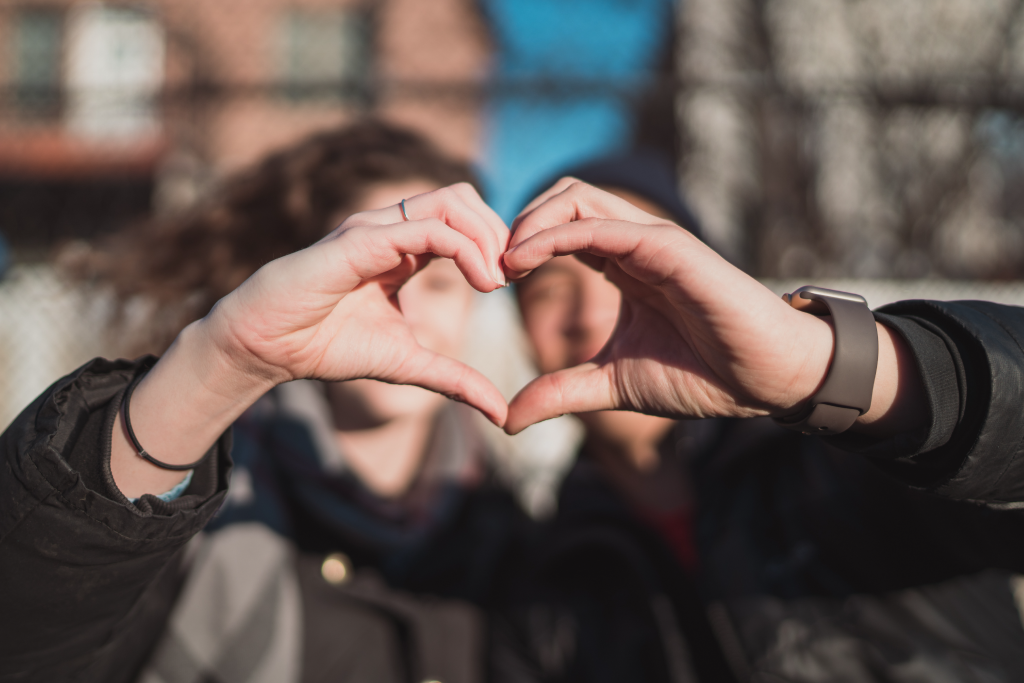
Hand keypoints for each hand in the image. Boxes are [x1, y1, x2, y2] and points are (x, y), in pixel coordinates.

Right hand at [207, 183, 509, 422]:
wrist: (267, 347)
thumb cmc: (326, 346)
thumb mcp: (407, 365)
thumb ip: (455, 380)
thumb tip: (501, 414)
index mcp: (404, 248)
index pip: (464, 220)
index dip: (497, 243)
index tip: (516, 282)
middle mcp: (391, 228)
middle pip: (464, 197)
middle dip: (499, 232)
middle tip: (514, 276)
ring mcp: (375, 228)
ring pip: (450, 201)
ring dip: (486, 235)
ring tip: (497, 280)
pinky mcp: (360, 240)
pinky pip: (426, 228)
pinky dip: (465, 249)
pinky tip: (481, 283)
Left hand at [501, 179, 838, 433]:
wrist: (764, 379)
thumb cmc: (702, 375)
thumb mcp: (612, 384)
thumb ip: (561, 392)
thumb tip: (507, 418)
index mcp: (621, 264)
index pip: (559, 227)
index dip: (518, 245)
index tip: (488, 281)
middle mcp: (633, 243)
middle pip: (563, 197)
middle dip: (517, 222)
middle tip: (490, 267)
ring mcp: (652, 240)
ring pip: (577, 197)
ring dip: (529, 221)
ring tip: (503, 263)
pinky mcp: (669, 247)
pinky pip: (602, 226)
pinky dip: (556, 234)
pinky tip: (525, 261)